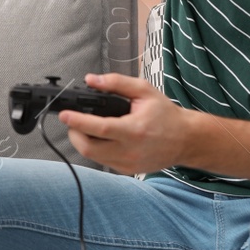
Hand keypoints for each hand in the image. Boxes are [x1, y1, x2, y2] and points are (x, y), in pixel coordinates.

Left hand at [59, 72, 191, 175]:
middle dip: (74, 133)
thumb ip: (116, 83)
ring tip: (84, 127)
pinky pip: (102, 161)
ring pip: (92, 157)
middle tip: (72, 121)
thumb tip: (91, 80)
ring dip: (82, 141)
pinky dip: (95, 149)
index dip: (78, 122)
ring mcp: (128, 163)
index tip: (64, 114)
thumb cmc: (166, 115)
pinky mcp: (127, 170)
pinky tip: (100, 137)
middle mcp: (130, 150)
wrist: (186, 140)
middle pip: (89, 148)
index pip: (99, 128)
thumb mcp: (144, 91)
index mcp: (134, 130)